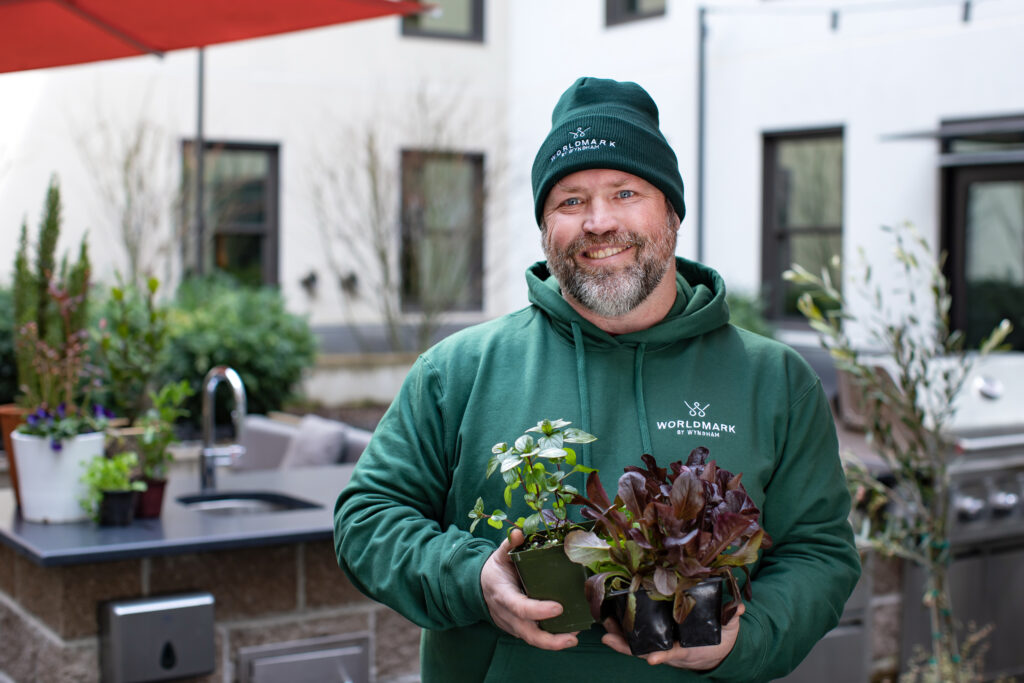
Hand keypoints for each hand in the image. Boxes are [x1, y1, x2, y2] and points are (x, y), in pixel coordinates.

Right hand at [480, 529, 579, 650]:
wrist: (480, 587)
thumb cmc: (495, 570)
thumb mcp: (500, 555)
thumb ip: (510, 545)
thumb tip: (519, 532)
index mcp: (502, 594)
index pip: (519, 607)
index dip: (538, 610)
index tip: (559, 607)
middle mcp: (507, 614)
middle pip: (527, 633)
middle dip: (550, 639)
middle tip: (572, 636)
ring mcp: (512, 625)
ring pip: (532, 639)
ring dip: (554, 642)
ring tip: (575, 637)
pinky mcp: (518, 629)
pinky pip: (534, 637)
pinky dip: (551, 639)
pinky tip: (569, 634)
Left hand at [601, 602, 744, 669]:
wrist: (719, 649)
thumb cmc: (721, 637)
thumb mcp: (728, 629)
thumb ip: (731, 617)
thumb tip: (738, 607)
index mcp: (688, 648)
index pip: (674, 653)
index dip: (663, 656)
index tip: (652, 659)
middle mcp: (672, 648)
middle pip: (646, 650)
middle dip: (627, 646)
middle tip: (608, 637)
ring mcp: (664, 644)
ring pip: (638, 645)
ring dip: (620, 639)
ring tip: (604, 629)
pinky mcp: (659, 638)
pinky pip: (638, 639)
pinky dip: (623, 634)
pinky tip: (610, 624)